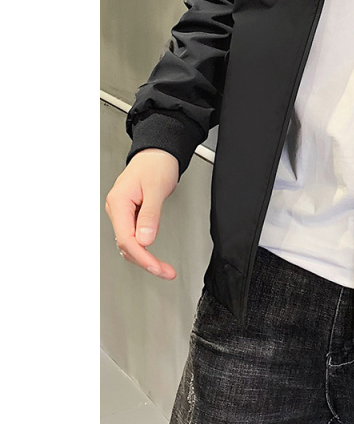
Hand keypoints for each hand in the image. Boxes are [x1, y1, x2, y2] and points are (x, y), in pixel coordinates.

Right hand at [104, 149, 179, 278]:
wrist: (158, 151)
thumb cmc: (157, 164)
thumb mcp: (156, 188)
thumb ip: (150, 215)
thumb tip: (145, 240)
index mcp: (119, 202)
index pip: (126, 239)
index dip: (142, 256)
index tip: (157, 267)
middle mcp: (117, 208)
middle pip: (126, 245)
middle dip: (145, 261)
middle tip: (165, 271)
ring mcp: (122, 211)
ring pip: (129, 243)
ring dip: (144, 257)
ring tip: (163, 267)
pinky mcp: (130, 213)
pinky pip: (133, 235)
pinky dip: (144, 247)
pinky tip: (153, 255)